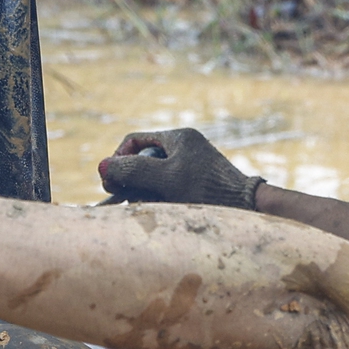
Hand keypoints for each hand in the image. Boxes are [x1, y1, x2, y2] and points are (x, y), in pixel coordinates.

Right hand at [97, 128, 260, 207]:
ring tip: (146, 206)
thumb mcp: (165, 178)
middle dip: (131, 180)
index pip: (134, 141)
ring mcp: (191, 167)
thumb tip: (101, 166)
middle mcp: (185, 149)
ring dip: (144, 193)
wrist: (246, 207)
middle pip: (142, 161)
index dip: (117, 159)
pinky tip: (160, 211)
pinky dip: (159, 200)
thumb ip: (133, 170)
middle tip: (121, 196)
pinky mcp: (197, 185)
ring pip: (153, 178)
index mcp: (179, 137)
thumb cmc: (208, 190)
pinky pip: (167, 189)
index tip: (109, 181)